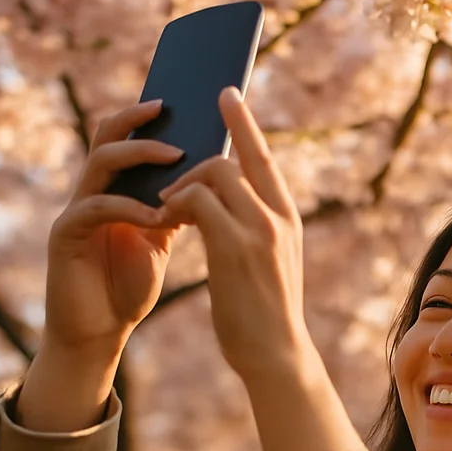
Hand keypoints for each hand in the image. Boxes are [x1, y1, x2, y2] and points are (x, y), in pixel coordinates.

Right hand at [43, 100, 184, 355]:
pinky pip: (97, 208)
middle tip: (171, 108)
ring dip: (140, 156)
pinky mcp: (65, 235)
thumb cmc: (128, 288)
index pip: (126, 139)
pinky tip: (158, 217)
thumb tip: (208, 173)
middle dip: (137, 119)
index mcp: (112, 189)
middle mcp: (90, 191)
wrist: (97, 334)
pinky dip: (130, 208)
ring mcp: (74, 210)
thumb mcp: (158, 239)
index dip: (149, 119)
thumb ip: (172, 207)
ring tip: (176, 156)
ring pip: (101, 162)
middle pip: (107, 136)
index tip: (185, 101)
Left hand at [157, 87, 308, 378]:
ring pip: (214, 173)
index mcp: (288, 218)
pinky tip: (163, 222)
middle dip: (199, 152)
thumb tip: (219, 196)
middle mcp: (279, 216)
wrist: (275, 355)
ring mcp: (260, 230)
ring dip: (180, 185)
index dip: (244, 123)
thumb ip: (250, 225)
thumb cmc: (262, 313)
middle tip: (169, 172)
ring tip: (164, 209)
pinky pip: (197, 201)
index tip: (226, 94)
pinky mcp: (236, 247)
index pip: (264, 158)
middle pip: (235, 157)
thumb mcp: (264, 262)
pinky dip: (175, 205)